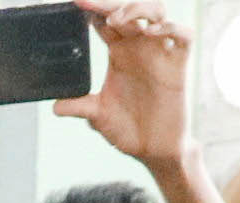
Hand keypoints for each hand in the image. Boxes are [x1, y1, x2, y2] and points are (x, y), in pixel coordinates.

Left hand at [56, 0, 196, 169]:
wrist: (152, 151)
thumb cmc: (128, 129)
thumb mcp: (97, 116)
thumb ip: (78, 106)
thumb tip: (55, 106)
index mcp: (119, 53)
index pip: (105, 20)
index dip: (92, 8)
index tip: (75, 4)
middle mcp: (139, 47)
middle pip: (129, 9)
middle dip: (109, 2)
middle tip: (89, 4)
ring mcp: (159, 54)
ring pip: (157, 12)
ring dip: (137, 8)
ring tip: (116, 20)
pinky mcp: (178, 66)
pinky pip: (183, 36)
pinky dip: (171, 28)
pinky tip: (153, 33)